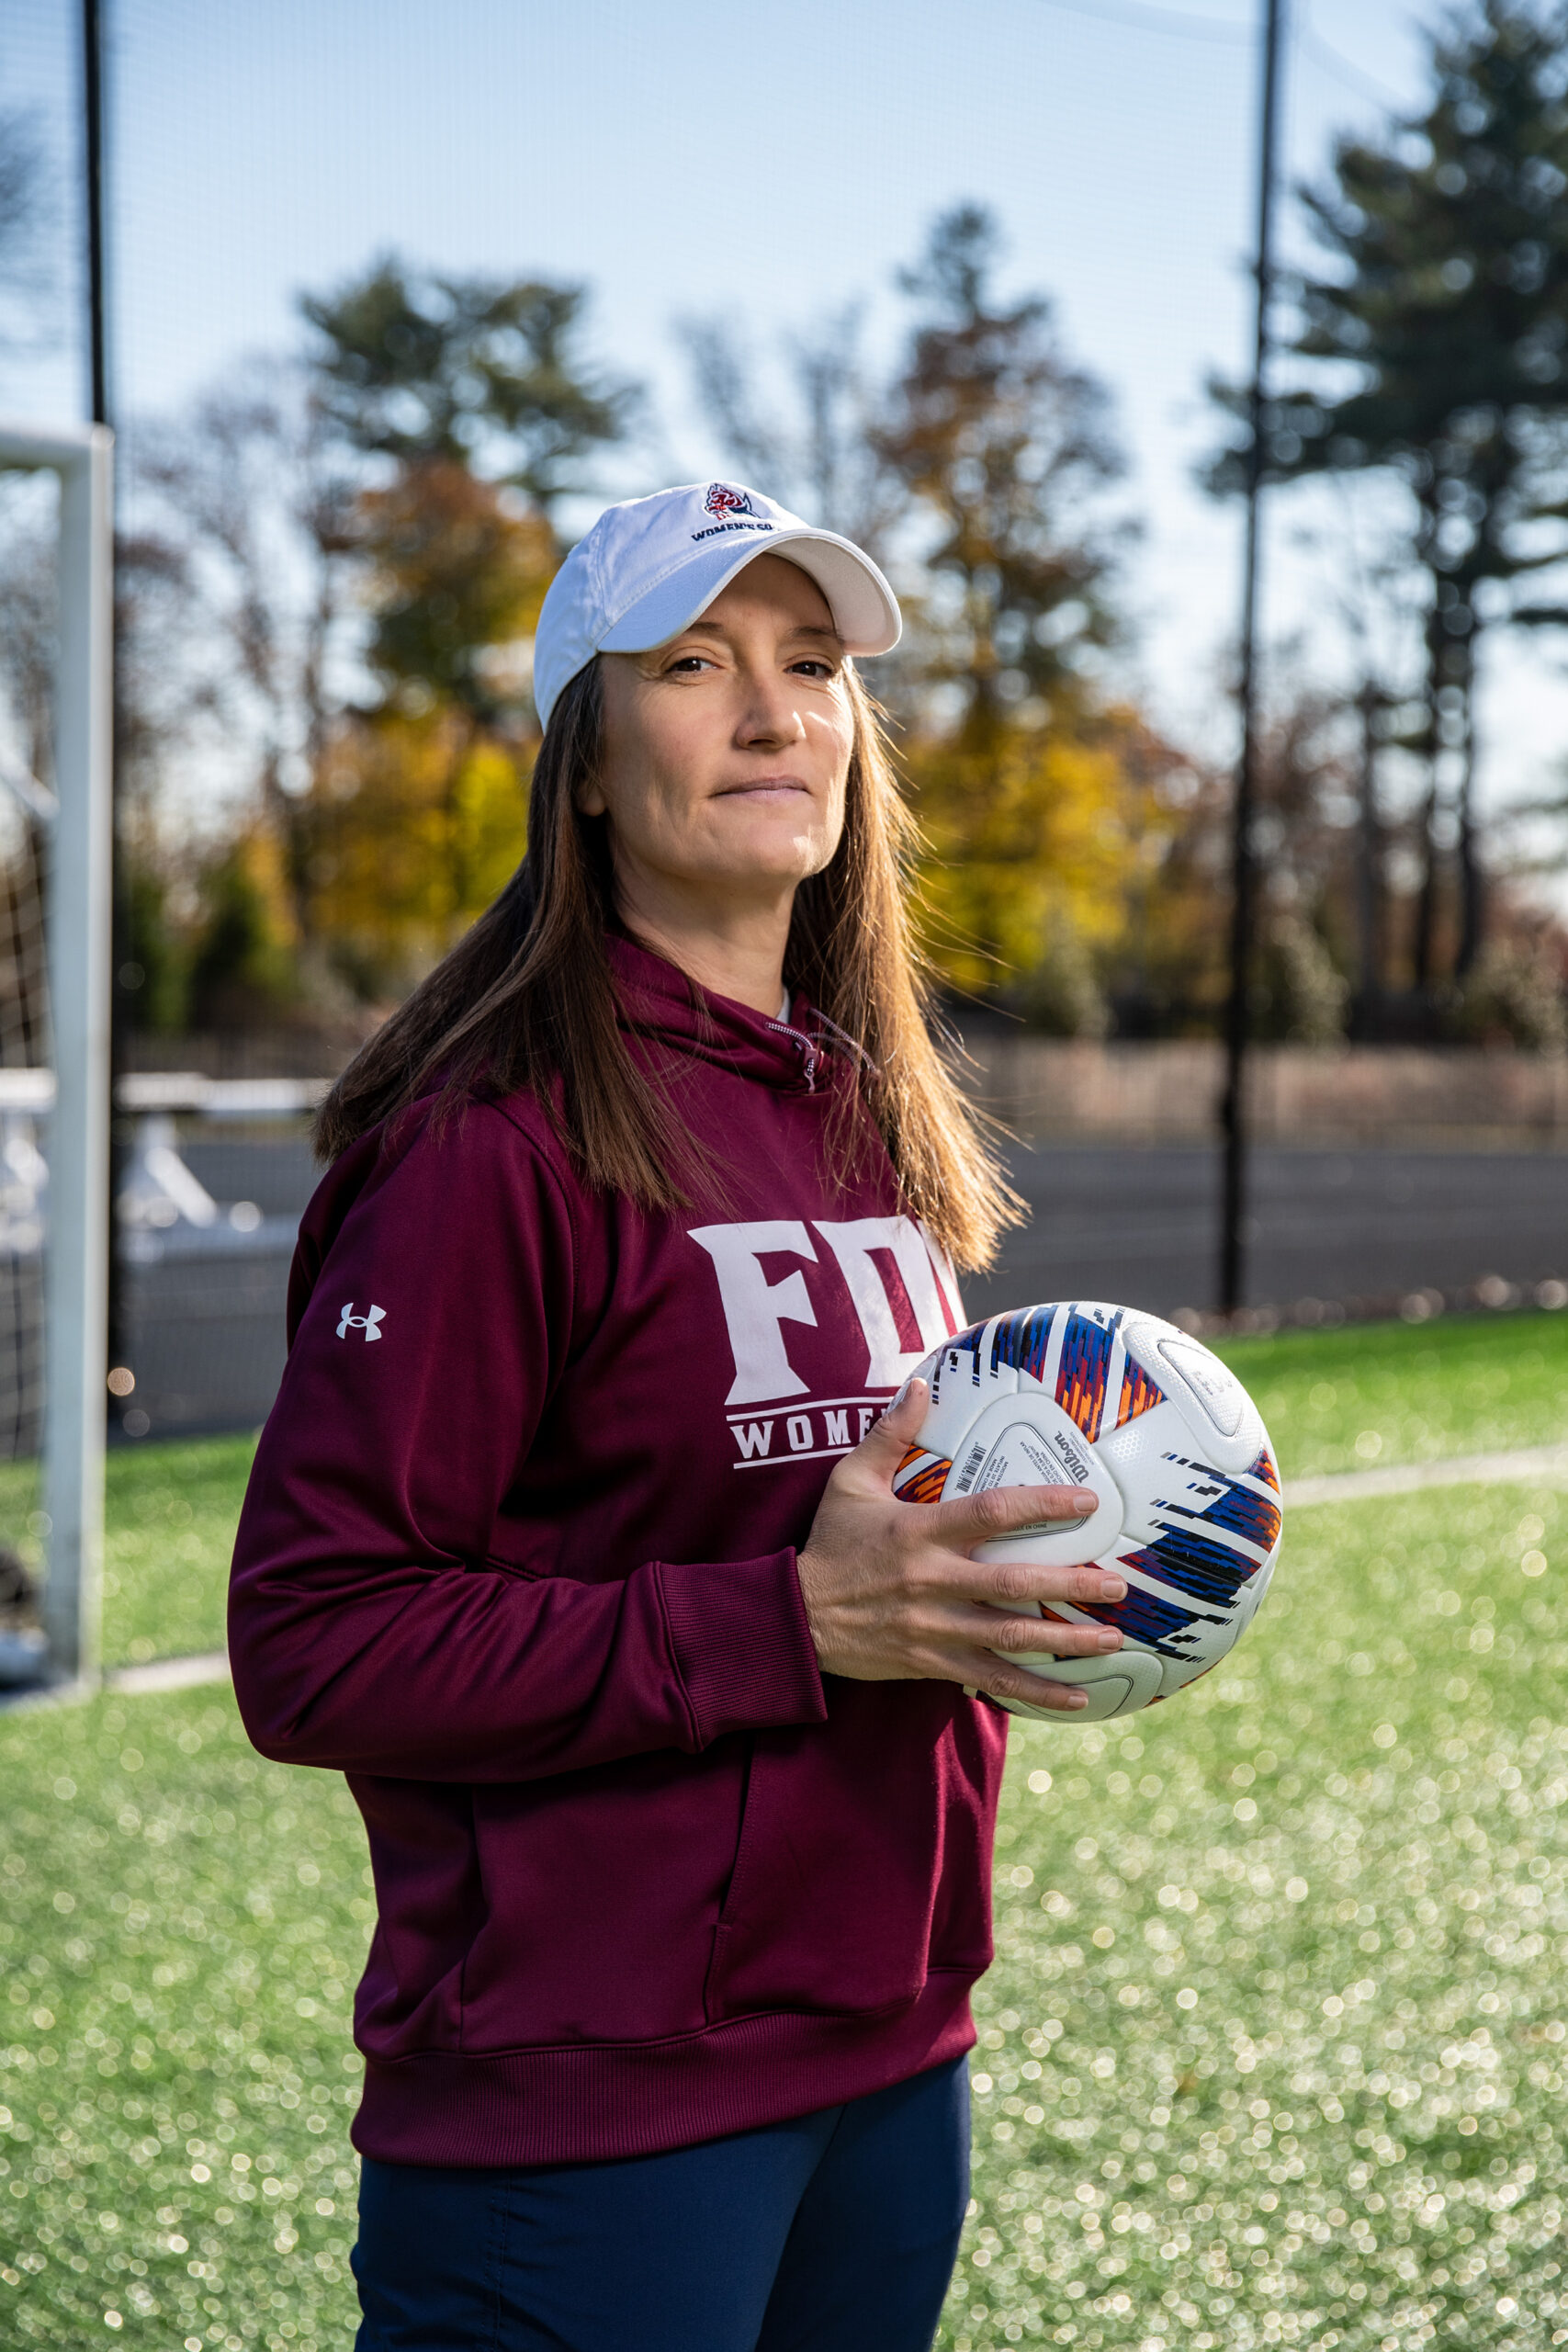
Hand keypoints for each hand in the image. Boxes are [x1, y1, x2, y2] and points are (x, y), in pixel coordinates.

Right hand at [795, 1378, 1126, 1713]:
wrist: (797, 1617)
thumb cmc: (831, 1542)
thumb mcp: (851, 1481)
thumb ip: (889, 1434)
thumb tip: (920, 1384)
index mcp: (919, 1532)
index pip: (991, 1513)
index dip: (1043, 1505)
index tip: (1088, 1501)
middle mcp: (933, 1581)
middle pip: (1012, 1584)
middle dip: (1070, 1585)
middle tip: (1118, 1585)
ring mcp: (935, 1627)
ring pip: (1011, 1638)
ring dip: (1066, 1642)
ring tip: (1113, 1640)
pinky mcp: (933, 1662)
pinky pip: (992, 1679)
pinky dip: (1035, 1693)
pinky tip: (1076, 1700)